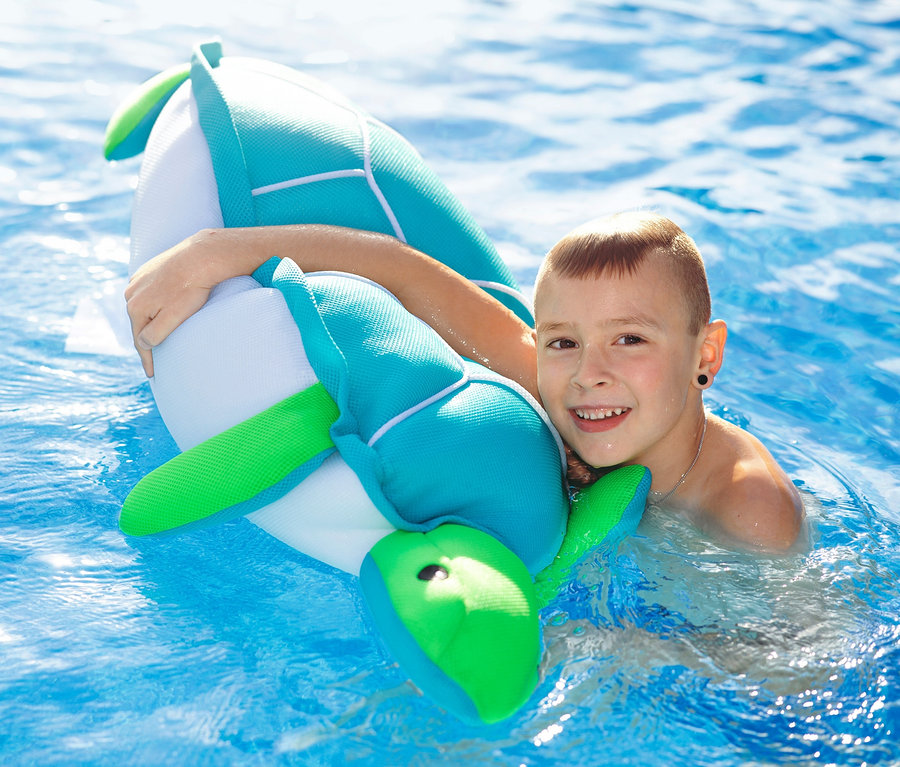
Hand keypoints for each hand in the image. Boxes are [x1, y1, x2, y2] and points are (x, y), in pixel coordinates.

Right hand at [124, 231, 218, 376]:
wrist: (201, 256)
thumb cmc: (190, 289)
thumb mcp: (173, 318)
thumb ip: (155, 334)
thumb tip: (143, 343)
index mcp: (135, 307)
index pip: (140, 341)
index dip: (147, 359)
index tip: (152, 374)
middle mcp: (131, 292)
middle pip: (139, 324)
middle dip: (147, 340)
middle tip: (155, 357)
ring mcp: (139, 279)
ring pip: (144, 307)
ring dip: (150, 320)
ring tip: (157, 333)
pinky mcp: (150, 269)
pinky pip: (150, 293)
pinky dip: (155, 304)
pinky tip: (161, 308)